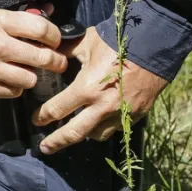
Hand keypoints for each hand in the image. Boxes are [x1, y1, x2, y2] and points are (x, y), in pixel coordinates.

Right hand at [0, 9, 66, 98]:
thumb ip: (18, 20)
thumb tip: (49, 15)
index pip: (42, 28)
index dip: (56, 36)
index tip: (56, 41)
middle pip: (44, 57)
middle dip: (56, 61)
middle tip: (57, 62)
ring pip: (31, 78)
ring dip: (31, 75)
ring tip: (24, 70)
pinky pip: (15, 91)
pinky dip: (15, 87)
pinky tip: (6, 78)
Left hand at [31, 27, 168, 153]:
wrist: (156, 46)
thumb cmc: (117, 42)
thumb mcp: (86, 43)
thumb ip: (65, 52)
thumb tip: (48, 52)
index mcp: (87, 89)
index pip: (57, 110)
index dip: (43, 116)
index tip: (35, 119)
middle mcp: (102, 106)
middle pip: (74, 133)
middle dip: (56, 141)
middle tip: (45, 148)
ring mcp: (121, 112)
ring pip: (97, 134)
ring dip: (83, 135)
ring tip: (74, 133)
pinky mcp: (136, 113)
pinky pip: (116, 127)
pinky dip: (105, 127)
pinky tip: (99, 122)